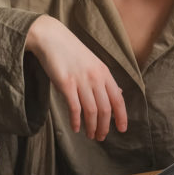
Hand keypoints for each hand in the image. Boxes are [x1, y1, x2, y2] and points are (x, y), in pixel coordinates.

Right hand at [25, 15, 127, 140]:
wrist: (51, 38)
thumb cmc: (72, 52)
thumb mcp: (94, 64)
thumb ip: (105, 80)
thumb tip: (118, 94)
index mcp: (104, 73)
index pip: (118, 99)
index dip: (122, 116)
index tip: (122, 129)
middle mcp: (95, 77)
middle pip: (105, 109)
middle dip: (105, 126)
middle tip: (101, 137)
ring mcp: (81, 81)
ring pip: (92, 111)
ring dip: (92, 126)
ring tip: (90, 135)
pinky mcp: (66, 84)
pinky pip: (74, 107)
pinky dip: (76, 120)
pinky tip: (76, 128)